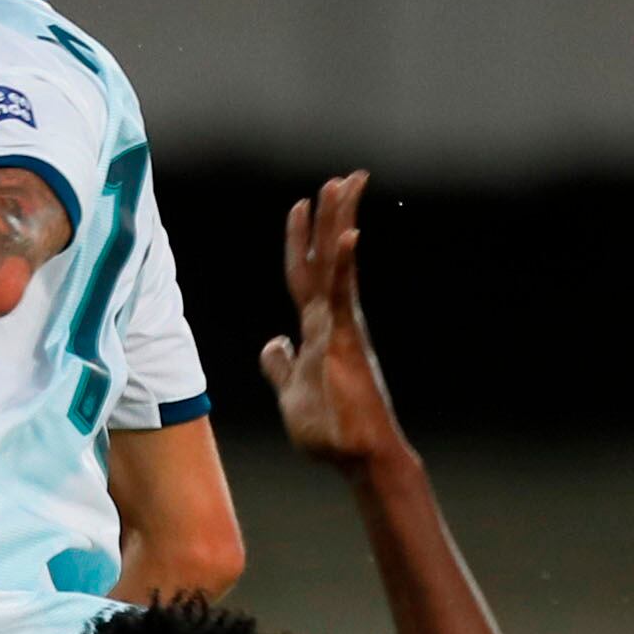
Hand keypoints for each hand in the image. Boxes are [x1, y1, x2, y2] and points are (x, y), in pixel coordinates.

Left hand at [257, 171, 408, 469]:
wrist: (359, 455)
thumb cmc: (330, 430)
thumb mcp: (291, 392)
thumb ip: (282, 366)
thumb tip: (274, 344)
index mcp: (318, 330)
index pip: (304, 275)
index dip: (300, 242)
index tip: (301, 205)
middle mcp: (333, 321)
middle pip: (324, 259)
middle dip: (329, 218)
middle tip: (341, 177)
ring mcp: (342, 328)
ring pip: (335, 265)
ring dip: (338, 223)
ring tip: (344, 183)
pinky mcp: (348, 341)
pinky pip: (342, 296)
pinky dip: (342, 265)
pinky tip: (347, 235)